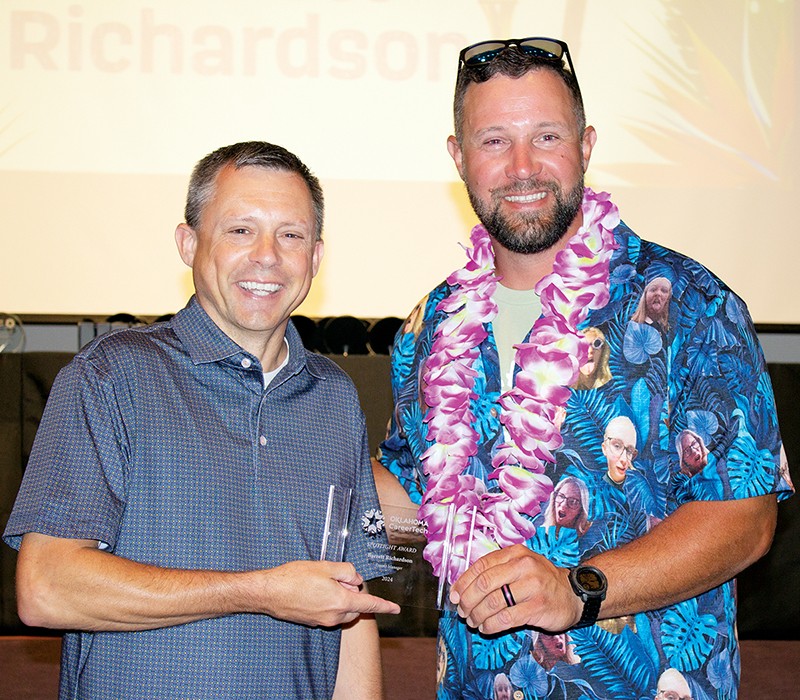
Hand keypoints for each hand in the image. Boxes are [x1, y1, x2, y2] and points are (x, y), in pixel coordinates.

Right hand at [258, 560, 399, 626]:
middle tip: (338, 577)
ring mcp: (322, 621)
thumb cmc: (295, 577)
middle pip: (355, 606)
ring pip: (342, 610)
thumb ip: (347, 571)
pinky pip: (329, 612)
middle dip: (354, 593)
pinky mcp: (312, 621)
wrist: (270, 593)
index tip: (396, 609)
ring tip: (323, 582)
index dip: (384, 606)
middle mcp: (334, 615)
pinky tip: (314, 590)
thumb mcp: (325, 567)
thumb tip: (356, 579)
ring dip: (341, 598)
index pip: (369, 604)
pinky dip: (329, 602)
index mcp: (341, 601)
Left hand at [448, 544, 581, 634]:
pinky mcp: (538, 606)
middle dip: (468, 600)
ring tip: (472, 621)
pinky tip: (486, 628)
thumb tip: (463, 588)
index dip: (463, 582)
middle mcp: (523, 565)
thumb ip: (496, 571)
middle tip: (462, 611)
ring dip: (477, 615)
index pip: (481, 565)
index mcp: (515, 553)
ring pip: (493, 602)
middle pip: (484, 583)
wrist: (574, 594)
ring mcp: (532, 586)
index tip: (454, 595)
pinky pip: (506, 618)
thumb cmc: (540, 580)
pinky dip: (491, 625)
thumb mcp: (520, 566)